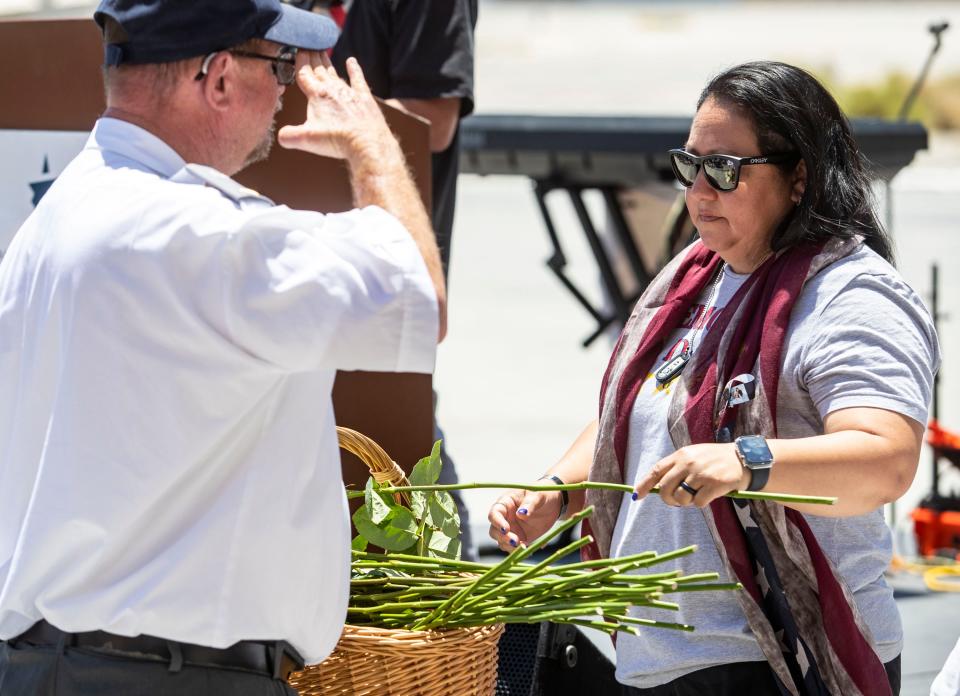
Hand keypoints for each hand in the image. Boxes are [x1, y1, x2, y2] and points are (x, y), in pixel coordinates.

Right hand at [278, 56, 395, 161]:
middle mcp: (333, 89)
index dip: (300, 60)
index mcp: (317, 95)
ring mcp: (349, 92)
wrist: (367, 143)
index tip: (298, 48)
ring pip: (335, 73)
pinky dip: (355, 69)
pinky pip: (358, 79)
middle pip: (319, 70)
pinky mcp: (364, 98)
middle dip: (312, 57)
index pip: (304, 73)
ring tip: (322, 52)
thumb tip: (281, 136)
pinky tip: (352, 61)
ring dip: (327, 63)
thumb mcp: (307, 139)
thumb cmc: (337, 140)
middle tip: (309, 45)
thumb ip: (289, 136)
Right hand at [487, 487, 562, 551]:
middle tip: (515, 541)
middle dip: (503, 538)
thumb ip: (530, 503)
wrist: (553, 505)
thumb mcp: (538, 495)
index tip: (506, 529)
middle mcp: (505, 517)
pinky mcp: (519, 539)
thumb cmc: (543, 494)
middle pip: (494, 530)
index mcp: (506, 503)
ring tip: (524, 548)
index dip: (497, 522)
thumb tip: (521, 514)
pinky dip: (519, 552)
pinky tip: (529, 550)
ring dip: (510, 547)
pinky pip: (514, 548)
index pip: (495, 513)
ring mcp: (511, 529)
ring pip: (502, 542)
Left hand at [633, 443, 748, 507]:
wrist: (743, 459)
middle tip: (677, 501)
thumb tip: (657, 488)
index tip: (637, 496)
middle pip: (665, 488)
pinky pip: (698, 503)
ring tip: (697, 494)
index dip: (644, 484)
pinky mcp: (713, 484)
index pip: (657, 470)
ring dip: (686, 502)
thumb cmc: (715, 460)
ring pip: (681, 498)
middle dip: (668, 499)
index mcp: (681, 455)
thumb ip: (677, 469)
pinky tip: (710, 494)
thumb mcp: (694, 457)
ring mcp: (701, 473)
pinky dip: (701, 503)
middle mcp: (688, 463)